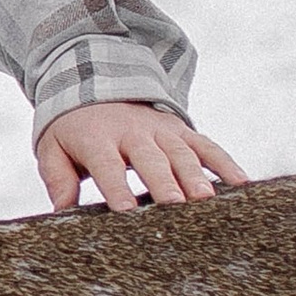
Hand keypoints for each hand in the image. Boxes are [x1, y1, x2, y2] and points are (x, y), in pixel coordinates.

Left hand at [35, 100, 245, 213]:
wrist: (93, 83)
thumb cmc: (73, 130)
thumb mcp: (53, 148)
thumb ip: (58, 179)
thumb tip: (61, 213)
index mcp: (98, 138)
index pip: (108, 165)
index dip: (117, 187)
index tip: (126, 212)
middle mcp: (133, 132)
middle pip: (150, 159)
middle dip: (164, 182)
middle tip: (176, 206)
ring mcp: (161, 130)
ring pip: (181, 153)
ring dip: (195, 176)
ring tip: (206, 200)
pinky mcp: (181, 130)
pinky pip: (206, 147)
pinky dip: (225, 163)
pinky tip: (241, 184)